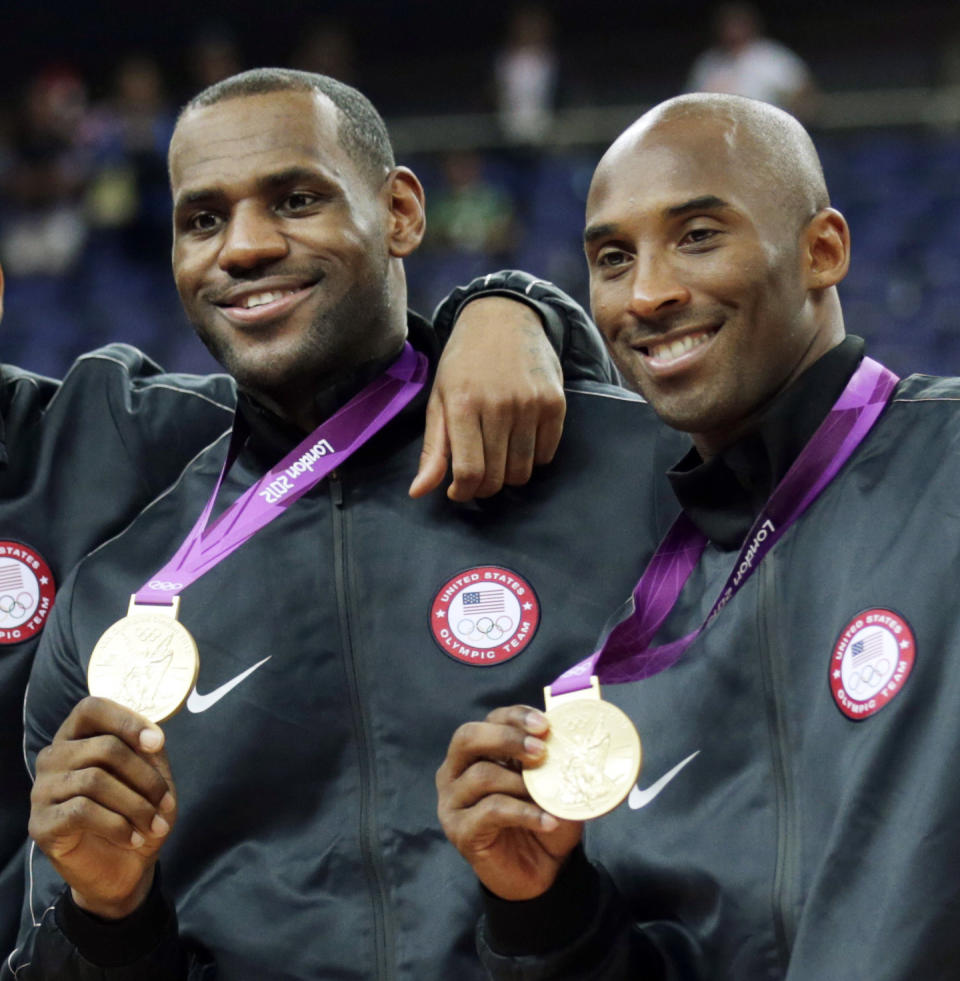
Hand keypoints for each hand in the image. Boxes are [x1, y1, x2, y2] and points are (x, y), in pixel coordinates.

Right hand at [29, 696, 176, 918]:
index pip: (92, 708)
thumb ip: (148, 751)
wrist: (124, 867)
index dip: (127, 721)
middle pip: (105, 748)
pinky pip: (81, 812)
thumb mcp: (153, 776)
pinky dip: (117, 826)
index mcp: (79, 736)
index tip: (157, 743)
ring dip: (136, 805)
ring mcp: (42, 790)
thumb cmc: (139, 811)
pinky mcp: (40, 824)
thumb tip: (152, 737)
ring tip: (154, 825)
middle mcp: (54, 757)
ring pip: (95, 781)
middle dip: (145, 777)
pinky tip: (133, 839)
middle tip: (166, 803)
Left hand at [410, 297, 565, 500]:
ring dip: (508, 475)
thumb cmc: (465, 363)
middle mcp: (499, 405)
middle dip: (484, 487)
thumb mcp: (439, 400)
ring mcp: (531, 404)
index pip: (469, 471)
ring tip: (497, 456)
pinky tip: (519, 441)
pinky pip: (546, 455)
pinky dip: (532, 459)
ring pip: (523, 471)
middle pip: (497, 477)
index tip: (458, 491)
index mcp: (463, 404)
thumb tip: (418, 492)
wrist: (504, 319)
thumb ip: (433, 449)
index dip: (464, 492)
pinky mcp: (555, 403)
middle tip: (477, 474)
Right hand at [436, 704, 581, 900]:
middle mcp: (456, 770)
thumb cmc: (542, 817)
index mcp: (477, 751)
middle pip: (468, 737)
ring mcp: (453, 801)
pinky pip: (490, 811)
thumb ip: (553, 760)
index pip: (490, 719)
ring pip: (481, 775)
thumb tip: (574, 738)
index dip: (515, 717)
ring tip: (548, 796)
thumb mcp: (551, 783)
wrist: (540, 871)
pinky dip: (524, 813)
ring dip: (520, 782)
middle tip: (540, 751)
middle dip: (506, 738)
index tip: (544, 725)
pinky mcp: (459, 830)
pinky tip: (547, 820)